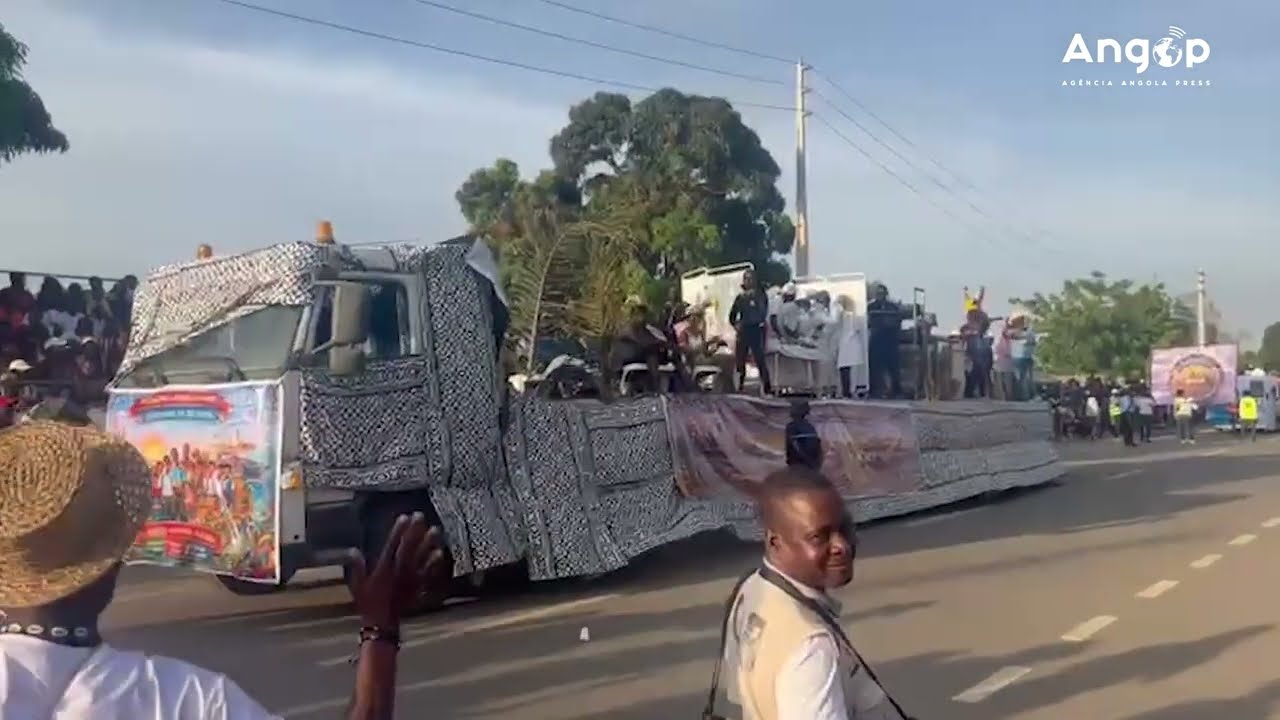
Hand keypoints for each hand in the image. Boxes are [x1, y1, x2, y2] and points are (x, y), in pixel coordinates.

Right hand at [347, 513, 445, 627]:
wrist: (381, 622)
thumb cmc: (368, 603)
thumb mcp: (357, 585)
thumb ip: (357, 567)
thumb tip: (353, 550)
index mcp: (383, 568)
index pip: (391, 545)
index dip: (398, 530)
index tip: (404, 517)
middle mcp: (398, 570)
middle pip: (408, 547)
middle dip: (414, 531)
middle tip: (421, 516)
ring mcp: (409, 578)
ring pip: (420, 557)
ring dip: (427, 543)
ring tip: (435, 530)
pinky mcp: (417, 586)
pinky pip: (427, 572)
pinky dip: (433, 563)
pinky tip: (440, 553)